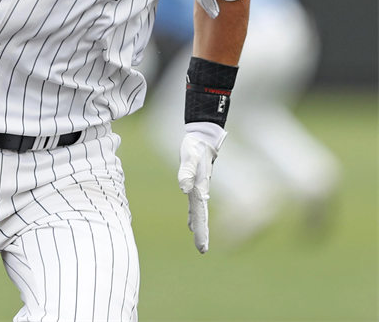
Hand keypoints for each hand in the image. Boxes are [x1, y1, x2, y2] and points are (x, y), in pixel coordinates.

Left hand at [177, 122, 226, 253]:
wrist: (204, 137)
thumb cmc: (196, 146)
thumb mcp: (189, 156)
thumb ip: (186, 171)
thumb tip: (183, 188)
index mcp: (200, 186)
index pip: (199, 212)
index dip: (200, 229)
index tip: (202, 246)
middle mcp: (201, 189)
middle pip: (201, 215)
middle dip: (202, 232)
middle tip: (203, 250)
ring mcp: (200, 187)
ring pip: (199, 211)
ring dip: (199, 226)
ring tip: (200, 242)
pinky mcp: (196, 183)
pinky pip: (195, 204)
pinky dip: (194, 215)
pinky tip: (191, 223)